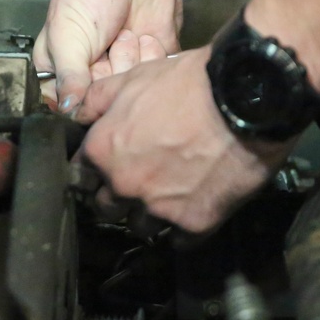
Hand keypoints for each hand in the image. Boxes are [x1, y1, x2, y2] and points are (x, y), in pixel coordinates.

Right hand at [33, 0, 180, 112]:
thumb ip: (67, 77)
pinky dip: (154, 58)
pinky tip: (144, 35)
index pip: (69, 108)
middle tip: (106, 47)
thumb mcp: (65, 34)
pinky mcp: (152, 62)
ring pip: (132, 92)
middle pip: (105, 103)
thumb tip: (68, 110)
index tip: (89, 81)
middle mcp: (92, 74)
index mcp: (61, 69)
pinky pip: (158, 79)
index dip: (82, 101)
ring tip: (124, 33)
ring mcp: (123, 68)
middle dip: (109, 76)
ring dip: (131, 62)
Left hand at [76, 47, 293, 232]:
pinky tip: (191, 209)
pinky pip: (178, 240)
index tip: (103, 170)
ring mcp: (158, 208)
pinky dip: (182, 228)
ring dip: (148, 215)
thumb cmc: (184, 83)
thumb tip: (76, 117)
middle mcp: (123, 184)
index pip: (79, 175)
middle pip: (106, 207)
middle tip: (138, 183)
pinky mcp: (194, 223)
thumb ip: (95, 101)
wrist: (242, 99)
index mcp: (102, 150)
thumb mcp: (130, 79)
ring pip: (140, 227)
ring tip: (167, 198)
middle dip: (116, 197)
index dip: (91, 172)